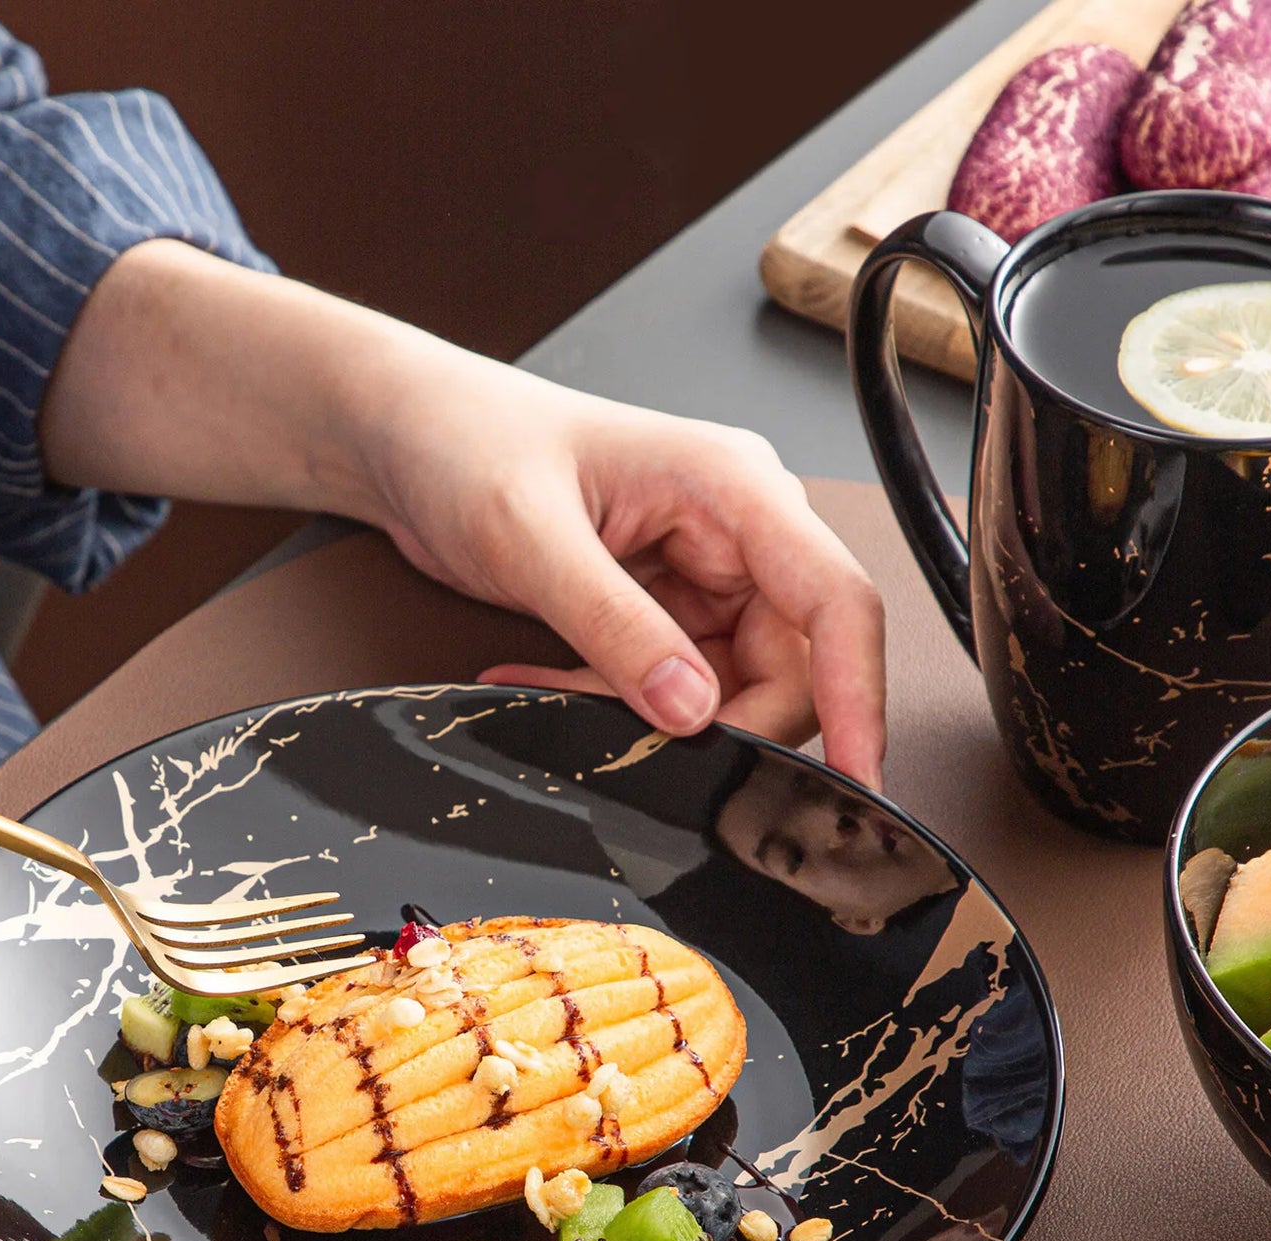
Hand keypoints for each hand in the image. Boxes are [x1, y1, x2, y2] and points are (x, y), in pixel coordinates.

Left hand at [359, 362, 887, 785]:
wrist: (411, 436)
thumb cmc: (469, 441)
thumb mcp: (531, 538)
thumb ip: (615, 627)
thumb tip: (691, 710)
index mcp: (733, 488)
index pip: (837, 601)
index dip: (859, 695)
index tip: (858, 775)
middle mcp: (737, 531)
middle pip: (792, 666)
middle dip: (723, 724)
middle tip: (639, 746)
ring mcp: (704, 574)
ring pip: (730, 690)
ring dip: (653, 718)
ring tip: (563, 689)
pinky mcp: (666, 609)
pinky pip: (675, 689)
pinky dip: (616, 704)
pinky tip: (549, 681)